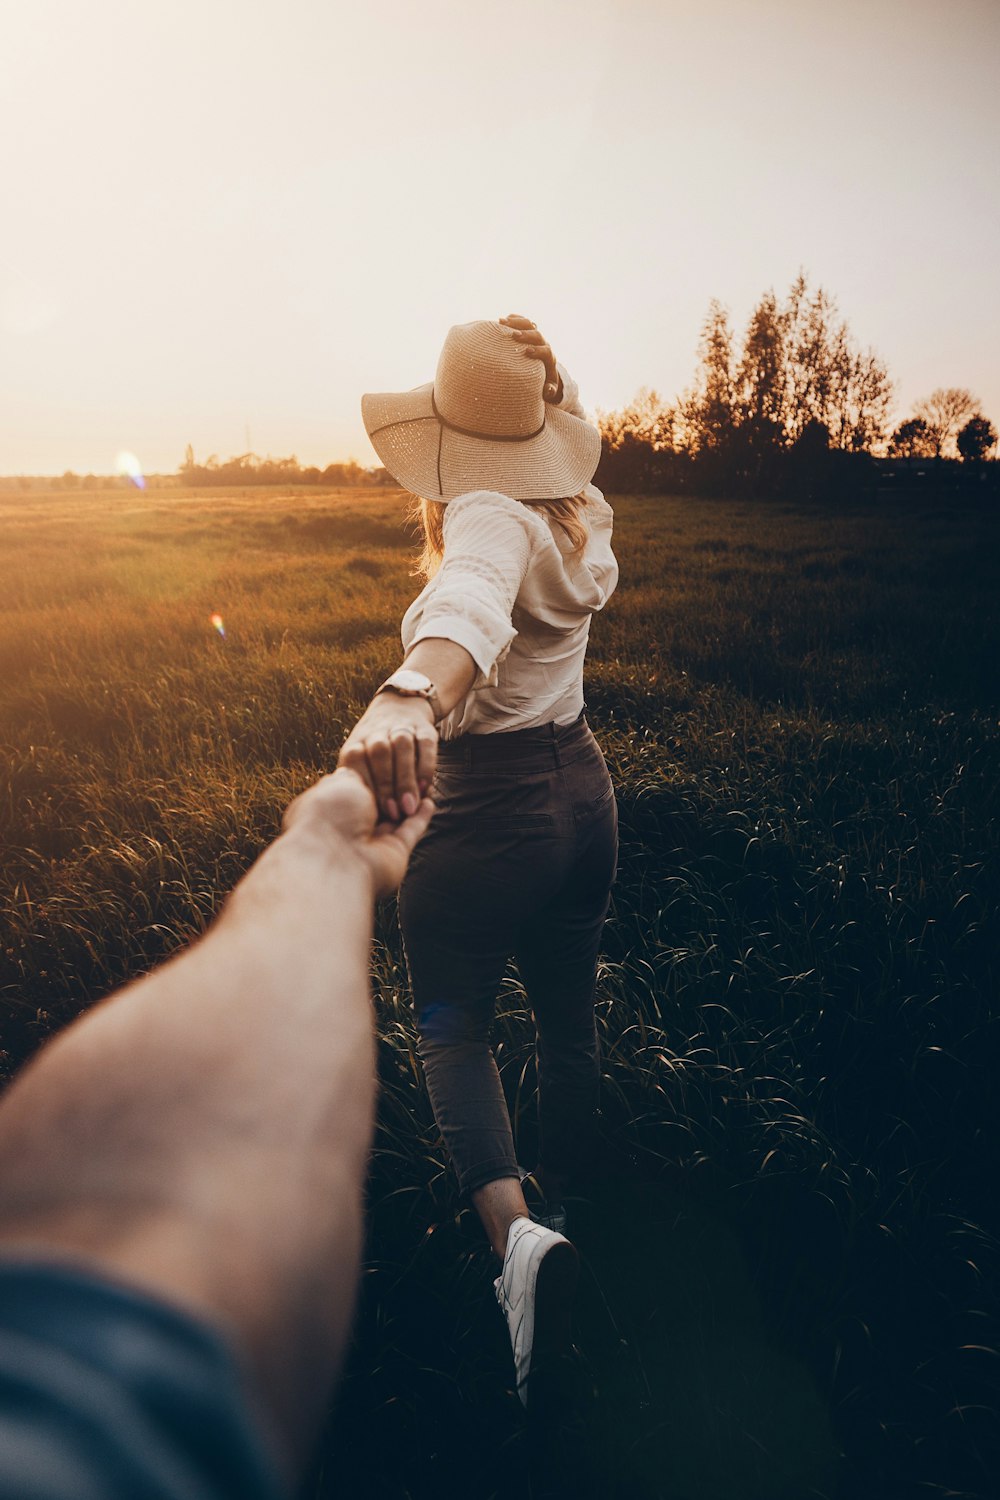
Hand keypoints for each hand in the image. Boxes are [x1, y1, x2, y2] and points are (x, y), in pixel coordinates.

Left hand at [283, 766, 433, 897]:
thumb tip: (354, 769)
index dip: (369, 773)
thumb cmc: (329, 817)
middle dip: (391, 787)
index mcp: (331, 808)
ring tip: (422, 782)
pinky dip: (422, 816)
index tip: (384, 758)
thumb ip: (352, 774)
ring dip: (409, 800)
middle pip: (377, 802)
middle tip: (407, 769)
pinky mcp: (395, 852)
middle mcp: (351, 826)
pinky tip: (429, 801)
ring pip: (397, 816)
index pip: (354, 787)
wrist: (334, 859)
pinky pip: (412, 830)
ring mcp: (373, 840)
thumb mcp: (339, 783)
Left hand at [337, 692, 437, 823]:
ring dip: (406, 778)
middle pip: (379, 752)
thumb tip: (359, 819)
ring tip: (410, 806)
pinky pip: (426, 746)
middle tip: (393, 814)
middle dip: (386, 784)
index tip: (369, 811)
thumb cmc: (376, 754)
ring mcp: (401, 727)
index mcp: (357, 743)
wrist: (400, 706)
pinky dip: (426, 768)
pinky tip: (425, 790)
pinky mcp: (426, 729)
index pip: (356, 759)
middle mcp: (377, 731)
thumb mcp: (360, 763)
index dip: (364, 784)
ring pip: (402, 746)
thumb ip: (359, 785)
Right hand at [500, 313, 562, 402]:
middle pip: (537, 335)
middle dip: (526, 334)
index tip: (527, 352)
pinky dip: (513, 319)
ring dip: (517, 322)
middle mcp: (542, 345)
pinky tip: (500, 321)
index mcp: (548, 359)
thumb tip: (548, 389)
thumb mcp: (546, 390)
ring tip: (501, 322)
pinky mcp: (526, 332)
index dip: (539, 350)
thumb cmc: (541, 384)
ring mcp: (534, 337)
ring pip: (529, 324)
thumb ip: (549, 391)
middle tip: (514, 335)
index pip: (547, 351)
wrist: (542, 373)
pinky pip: (521, 322)